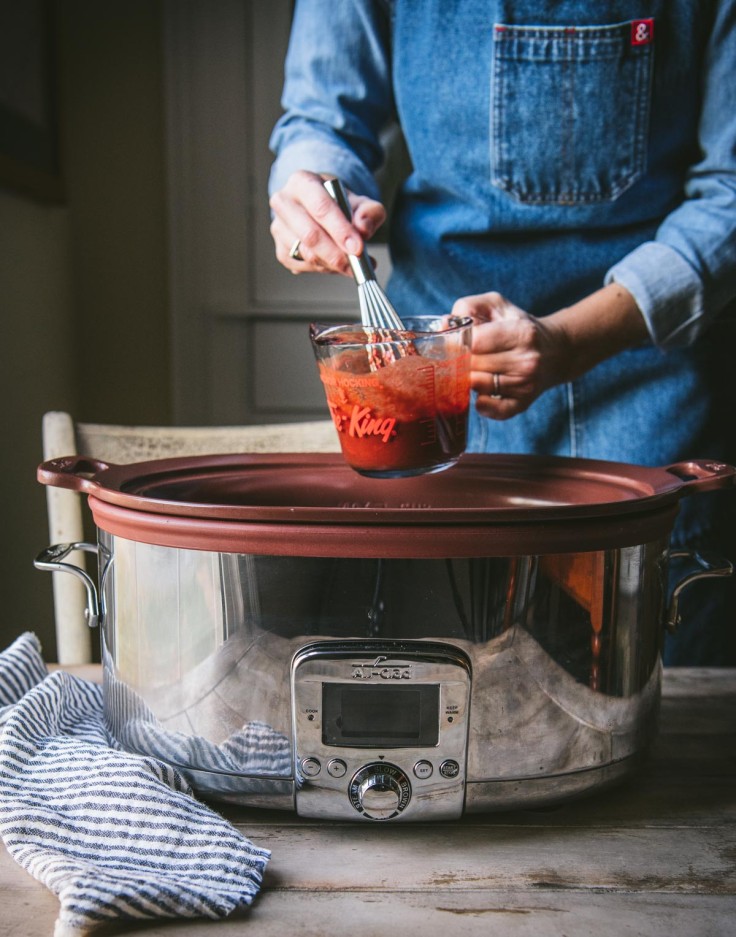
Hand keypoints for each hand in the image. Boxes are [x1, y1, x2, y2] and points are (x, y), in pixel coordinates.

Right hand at [269, 170, 386, 274]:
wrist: (321, 209)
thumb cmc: (339, 204)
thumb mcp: (359, 201)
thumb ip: (368, 212)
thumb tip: (363, 229)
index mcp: (302, 182)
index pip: (320, 207)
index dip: (340, 230)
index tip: (358, 248)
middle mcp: (284, 203)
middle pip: (310, 235)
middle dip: (337, 254)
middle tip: (357, 264)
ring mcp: (279, 228)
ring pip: (307, 254)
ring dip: (333, 264)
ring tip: (351, 264)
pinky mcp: (281, 250)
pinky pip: (304, 267)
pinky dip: (325, 269)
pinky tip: (336, 264)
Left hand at [453, 284, 647, 419]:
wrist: (555, 351)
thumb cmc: (518, 326)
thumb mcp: (497, 305)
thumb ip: (468, 308)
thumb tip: (444, 325)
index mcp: (521, 332)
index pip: (475, 341)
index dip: (458, 342)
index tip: (456, 341)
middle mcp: (527, 360)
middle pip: (475, 365)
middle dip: (461, 361)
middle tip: (461, 357)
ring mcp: (526, 384)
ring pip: (479, 386)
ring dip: (469, 380)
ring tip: (473, 370)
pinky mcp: (523, 403)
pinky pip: (496, 411)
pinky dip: (482, 405)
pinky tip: (480, 395)